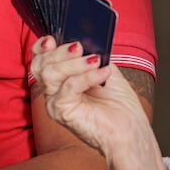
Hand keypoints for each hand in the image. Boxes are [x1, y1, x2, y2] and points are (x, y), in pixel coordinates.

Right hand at [30, 36, 169, 169]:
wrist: (130, 132)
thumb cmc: (120, 106)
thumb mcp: (104, 70)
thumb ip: (91, 54)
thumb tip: (86, 39)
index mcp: (61, 81)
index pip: (39, 60)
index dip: (42, 46)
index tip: (53, 37)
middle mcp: (53, 93)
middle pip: (40, 64)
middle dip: (60, 51)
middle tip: (81, 48)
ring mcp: (55, 103)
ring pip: (50, 73)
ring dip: (75, 63)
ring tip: (95, 62)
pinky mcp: (61, 112)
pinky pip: (67, 86)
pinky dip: (87, 76)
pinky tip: (103, 74)